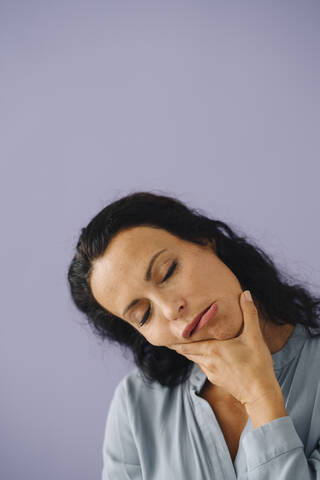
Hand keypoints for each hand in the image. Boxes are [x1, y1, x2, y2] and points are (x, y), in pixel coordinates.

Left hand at [169, 291, 279, 405]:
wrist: (261, 394)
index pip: (185, 344)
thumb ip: (249, 313)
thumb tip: (245, 293)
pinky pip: (203, 366)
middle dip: (178, 344)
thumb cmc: (257, 364)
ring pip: (194, 359)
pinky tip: (205, 355)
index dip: (174, 339)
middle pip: (186, 351)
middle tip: (168, 335)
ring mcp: (211, 372)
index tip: (164, 331)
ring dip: (189, 351)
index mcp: (212, 349)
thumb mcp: (254, 337)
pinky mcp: (216, 380)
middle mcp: (207, 361)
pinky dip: (200, 359)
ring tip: (183, 343)